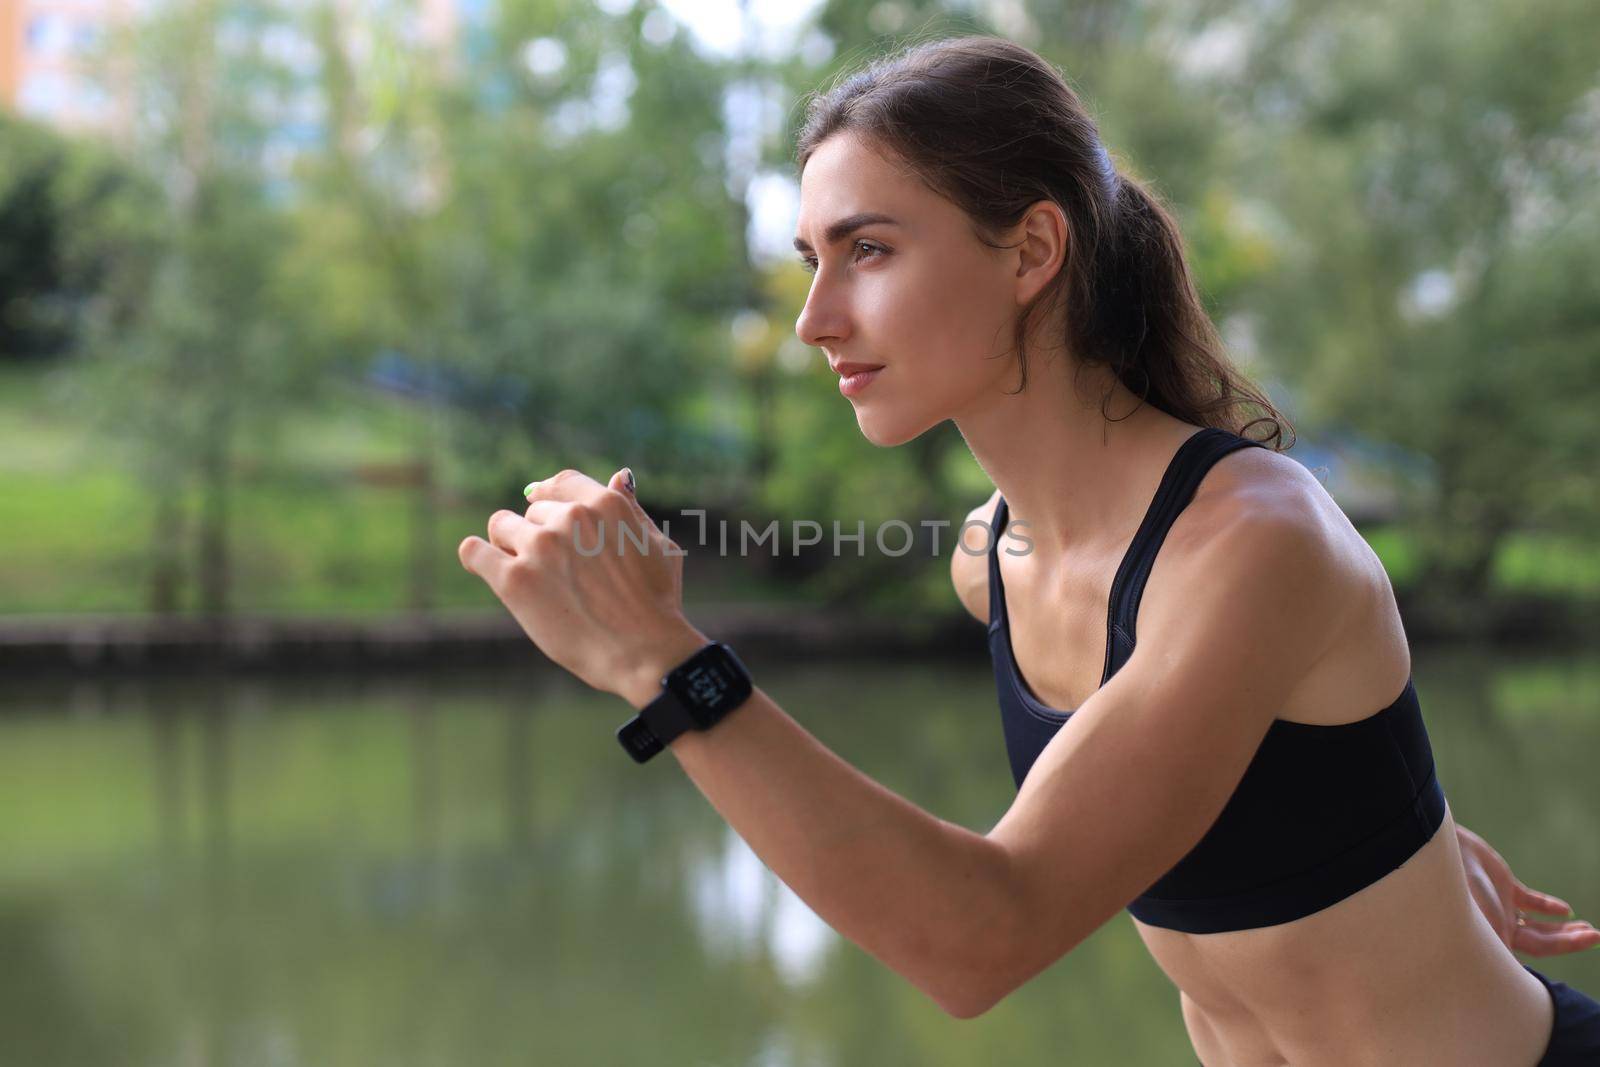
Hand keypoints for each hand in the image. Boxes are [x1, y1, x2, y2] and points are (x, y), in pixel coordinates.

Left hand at [458, 467, 707, 703]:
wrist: (642, 652)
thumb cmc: (657, 603)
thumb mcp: (658, 545)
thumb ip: (631, 509)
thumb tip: (617, 476)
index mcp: (605, 505)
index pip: (561, 484)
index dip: (549, 496)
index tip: (541, 509)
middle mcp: (571, 518)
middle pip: (534, 510)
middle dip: (540, 533)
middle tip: (556, 569)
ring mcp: (540, 547)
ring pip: (502, 526)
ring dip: (509, 544)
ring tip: (527, 572)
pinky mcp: (514, 579)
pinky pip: (474, 551)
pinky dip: (476, 556)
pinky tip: (483, 566)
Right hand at [1456, 824, 1599, 956]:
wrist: (1445, 857)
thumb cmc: (1460, 894)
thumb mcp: (1483, 926)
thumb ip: (1502, 951)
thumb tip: (1522, 978)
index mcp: (1494, 943)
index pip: (1534, 956)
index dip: (1561, 952)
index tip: (1587, 943)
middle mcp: (1500, 930)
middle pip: (1542, 942)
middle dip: (1570, 941)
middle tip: (1596, 936)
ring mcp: (1503, 909)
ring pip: (1540, 925)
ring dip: (1565, 928)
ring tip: (1590, 929)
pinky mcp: (1505, 888)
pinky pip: (1532, 903)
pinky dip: (1549, 907)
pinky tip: (1564, 910)